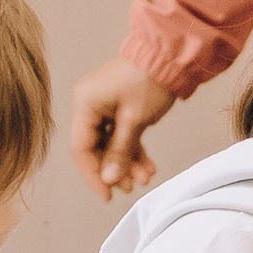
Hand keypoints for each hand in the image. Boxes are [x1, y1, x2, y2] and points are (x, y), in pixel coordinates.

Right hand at [70, 57, 178, 200]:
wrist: (171, 56)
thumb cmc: (150, 82)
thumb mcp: (135, 121)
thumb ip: (120, 151)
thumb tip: (109, 179)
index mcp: (85, 103)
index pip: (81, 148)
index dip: (93, 175)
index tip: (108, 195)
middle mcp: (89, 104)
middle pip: (95, 147)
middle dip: (114, 169)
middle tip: (131, 187)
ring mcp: (104, 105)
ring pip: (111, 143)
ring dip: (127, 162)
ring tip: (145, 178)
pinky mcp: (119, 106)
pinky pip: (121, 134)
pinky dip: (133, 149)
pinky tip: (147, 166)